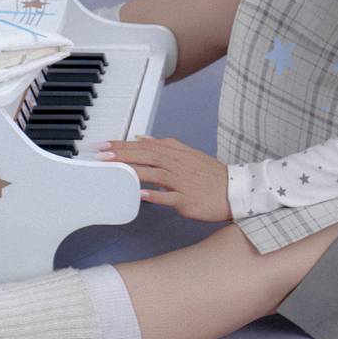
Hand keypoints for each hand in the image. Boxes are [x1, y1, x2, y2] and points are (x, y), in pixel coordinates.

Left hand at [96, 136, 231, 222]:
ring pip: (155, 173)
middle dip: (123, 154)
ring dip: (134, 170)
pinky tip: (141, 195)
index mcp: (178, 153)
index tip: (105, 145)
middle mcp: (178, 165)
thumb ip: (166, 146)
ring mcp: (182, 182)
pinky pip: (169, 197)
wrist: (235, 191)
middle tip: (101, 154)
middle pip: (148, 156)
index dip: (124, 145)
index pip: (146, 146)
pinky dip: (155, 195)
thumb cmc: (211, 175)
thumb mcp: (189, 154)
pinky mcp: (187, 200)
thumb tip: (143, 138)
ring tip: (115, 169)